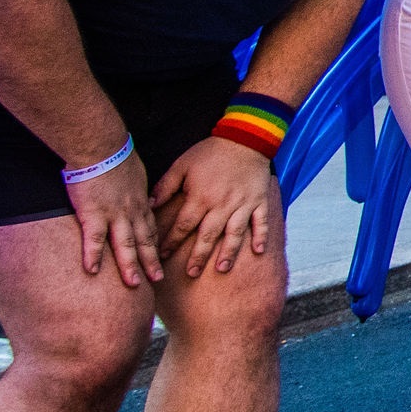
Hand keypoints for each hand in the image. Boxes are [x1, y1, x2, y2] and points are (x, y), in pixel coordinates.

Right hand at [66, 152, 158, 288]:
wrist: (101, 146)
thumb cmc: (116, 155)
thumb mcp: (137, 173)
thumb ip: (138, 190)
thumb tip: (143, 197)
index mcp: (140, 202)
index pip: (151, 228)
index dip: (156, 245)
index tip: (160, 258)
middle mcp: (131, 212)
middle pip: (144, 241)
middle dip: (151, 262)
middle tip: (158, 280)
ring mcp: (113, 215)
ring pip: (125, 245)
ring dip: (130, 265)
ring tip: (135, 284)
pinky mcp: (93, 214)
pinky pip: (94, 239)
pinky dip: (93, 256)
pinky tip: (93, 271)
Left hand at [151, 137, 280, 278]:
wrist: (244, 138)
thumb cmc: (210, 151)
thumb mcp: (182, 165)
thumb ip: (166, 186)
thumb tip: (149, 205)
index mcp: (200, 197)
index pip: (183, 225)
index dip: (171, 241)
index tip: (162, 255)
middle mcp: (221, 204)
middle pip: (207, 235)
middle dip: (198, 256)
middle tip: (191, 273)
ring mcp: (242, 204)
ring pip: (234, 233)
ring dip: (228, 252)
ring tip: (221, 269)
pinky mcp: (259, 200)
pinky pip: (261, 221)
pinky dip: (260, 236)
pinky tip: (257, 251)